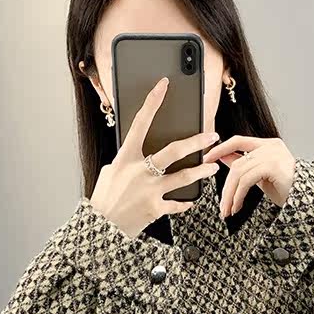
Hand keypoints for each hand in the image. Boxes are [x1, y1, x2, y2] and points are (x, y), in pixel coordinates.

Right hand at [90, 76, 219, 237]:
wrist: (100, 227)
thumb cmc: (104, 199)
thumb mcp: (110, 173)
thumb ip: (127, 162)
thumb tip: (140, 157)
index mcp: (125, 157)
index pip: (140, 123)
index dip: (152, 102)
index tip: (162, 86)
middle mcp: (139, 171)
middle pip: (174, 150)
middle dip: (196, 141)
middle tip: (212, 136)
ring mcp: (149, 190)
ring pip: (183, 176)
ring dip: (202, 171)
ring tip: (213, 167)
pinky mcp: (155, 209)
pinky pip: (177, 203)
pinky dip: (186, 203)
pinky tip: (192, 201)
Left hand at [201, 136, 295, 217]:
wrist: (306, 200)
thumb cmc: (287, 189)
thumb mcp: (260, 176)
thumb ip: (243, 165)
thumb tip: (222, 157)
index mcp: (268, 145)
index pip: (238, 140)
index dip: (220, 148)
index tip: (206, 159)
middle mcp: (270, 146)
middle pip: (237, 163)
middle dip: (226, 187)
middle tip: (221, 205)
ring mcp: (273, 155)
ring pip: (239, 172)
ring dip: (230, 195)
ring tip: (229, 210)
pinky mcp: (273, 166)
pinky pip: (246, 180)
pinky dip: (238, 196)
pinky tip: (238, 206)